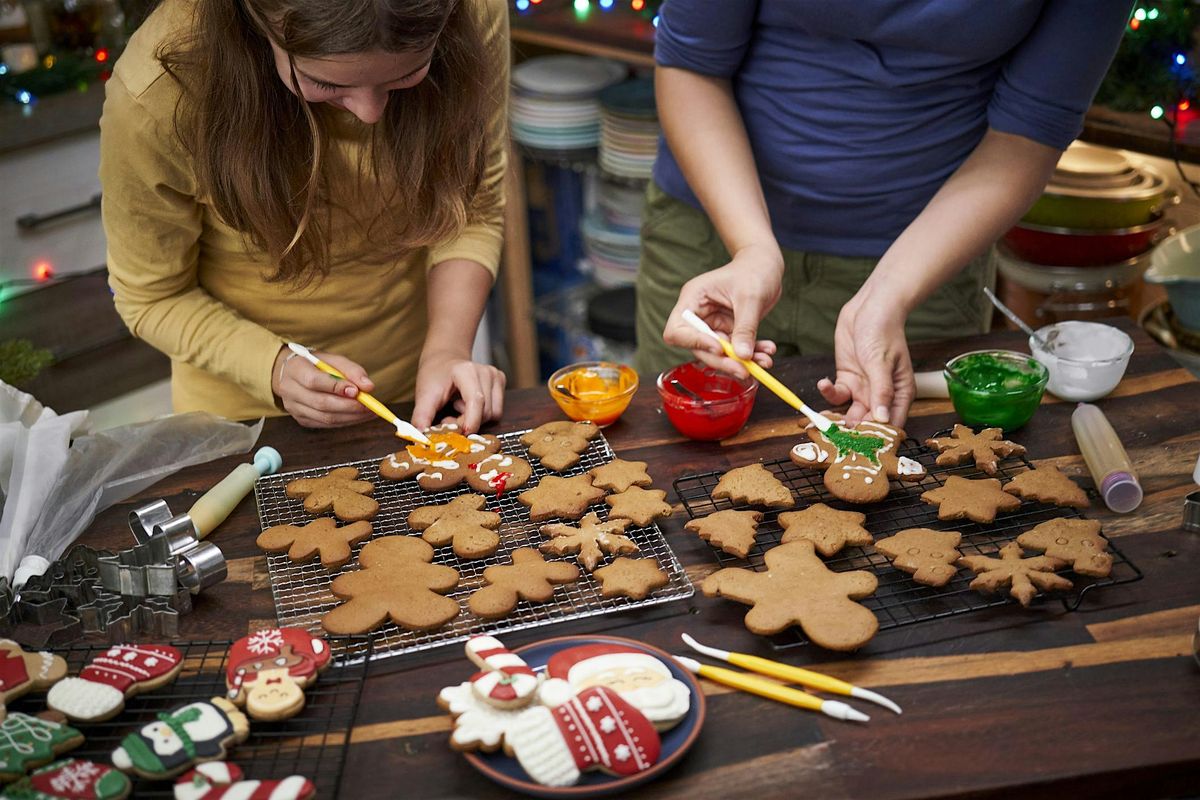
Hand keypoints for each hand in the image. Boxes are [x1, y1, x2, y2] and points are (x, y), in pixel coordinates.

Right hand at [272, 346, 375, 427]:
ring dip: (351, 417)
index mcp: (296, 370)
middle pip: (321, 403)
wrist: (293, 374)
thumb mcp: (333, 360)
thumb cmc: (316, 365)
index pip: (314, 381)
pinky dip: (345, 421)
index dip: (337, 387)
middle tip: (370, 407)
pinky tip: (358, 416)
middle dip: (349, 407)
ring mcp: (294, 408)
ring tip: (369, 413)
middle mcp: (290, 390)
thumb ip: (352, 370)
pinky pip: (326, 424)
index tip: (357, 391)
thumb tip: (368, 387)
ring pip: (325, 418)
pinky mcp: (301, 419)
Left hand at [411, 349, 505, 432]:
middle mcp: (485, 371)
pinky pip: (496, 411)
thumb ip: (422, 417)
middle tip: (448, 419)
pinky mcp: (500, 381)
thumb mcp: (424, 396)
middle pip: (485, 411)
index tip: (460, 435)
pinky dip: (482, 415)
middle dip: (467, 422)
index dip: (470, 421)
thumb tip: (421, 439)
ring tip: (458, 408)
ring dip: (475, 420)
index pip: (476, 401)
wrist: (443, 360)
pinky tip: (468, 405)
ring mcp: (495, 375)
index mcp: (466, 370)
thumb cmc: (434, 377)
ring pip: (493, 414)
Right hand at [661, 243, 781, 379]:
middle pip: (699, 347)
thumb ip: (745, 327)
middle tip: (745, 370)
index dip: (694, 343)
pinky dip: (751, 353)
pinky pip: (735, 349)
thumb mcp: (750, 297)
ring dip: (741, 360)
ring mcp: (713, 323)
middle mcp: (699, 314)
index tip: (720, 349)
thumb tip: (742, 356)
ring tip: (764, 361)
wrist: (766, 265)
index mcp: (693, 299)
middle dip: (723, 361)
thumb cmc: (755, 270)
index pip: (678, 330)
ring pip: (719, 353)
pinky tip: (767, 352)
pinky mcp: (728, 330)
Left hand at [817, 287, 915, 427]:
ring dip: (837, 418)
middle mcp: (882, 395)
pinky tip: (824, 382)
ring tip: (823, 420)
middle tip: (834, 439)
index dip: (877, 437)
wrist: (870, 307)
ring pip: (850, 412)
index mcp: (900, 394)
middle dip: (852, 432)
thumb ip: (881, 392)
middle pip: (868, 422)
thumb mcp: (881, 363)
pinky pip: (837, 394)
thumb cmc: (884, 332)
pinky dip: (829, 392)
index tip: (861, 447)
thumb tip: (883, 419)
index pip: (890, 424)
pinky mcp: (847, 378)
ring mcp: (863, 387)